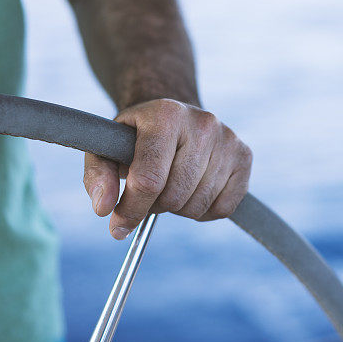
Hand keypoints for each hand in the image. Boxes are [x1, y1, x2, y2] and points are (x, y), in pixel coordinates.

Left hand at [83, 99, 252, 238]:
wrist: (172, 117)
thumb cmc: (135, 139)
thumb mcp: (105, 149)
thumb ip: (97, 176)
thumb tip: (103, 209)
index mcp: (165, 115)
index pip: (149, 180)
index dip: (131, 210)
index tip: (118, 226)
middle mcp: (202, 123)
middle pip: (175, 197)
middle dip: (154, 207)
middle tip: (147, 195)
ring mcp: (228, 139)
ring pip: (197, 205)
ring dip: (178, 208)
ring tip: (169, 186)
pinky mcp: (245, 156)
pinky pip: (223, 208)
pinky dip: (203, 211)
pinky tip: (192, 189)